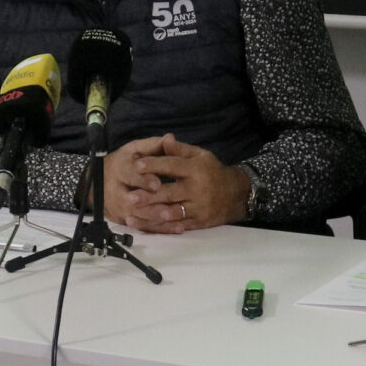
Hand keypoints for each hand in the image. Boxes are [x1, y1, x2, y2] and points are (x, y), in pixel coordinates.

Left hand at [109, 135, 249, 234]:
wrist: (236, 194)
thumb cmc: (213, 172)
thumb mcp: (201, 155)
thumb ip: (181, 150)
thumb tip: (165, 138)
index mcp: (196, 169)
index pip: (172, 166)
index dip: (154, 165)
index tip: (136, 165)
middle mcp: (197, 189)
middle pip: (169, 193)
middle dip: (148, 196)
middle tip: (129, 196)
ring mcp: (198, 207)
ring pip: (172, 212)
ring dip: (151, 214)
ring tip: (133, 214)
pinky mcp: (198, 222)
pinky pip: (178, 225)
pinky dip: (161, 227)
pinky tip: (146, 225)